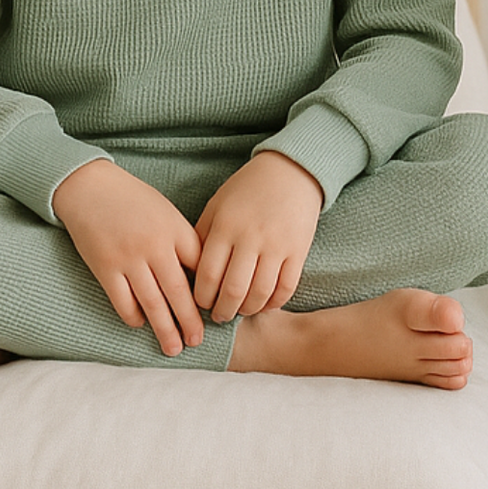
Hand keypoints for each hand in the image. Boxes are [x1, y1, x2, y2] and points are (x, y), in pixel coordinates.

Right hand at [53, 158, 204, 354]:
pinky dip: (133, 316)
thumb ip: (183, 241)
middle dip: (190, 320)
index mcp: (176, 230)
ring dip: (165, 328)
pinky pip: (122, 301)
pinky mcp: (105, 268)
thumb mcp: (166, 213)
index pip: (200, 268)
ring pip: (152, 303)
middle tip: (198, 342)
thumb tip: (200, 277)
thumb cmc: (133, 200)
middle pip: (179, 291)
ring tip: (174, 348)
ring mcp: (129, 258)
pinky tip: (141, 324)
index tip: (217, 310)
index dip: (210, 292)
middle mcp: (155, 246)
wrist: (91, 187)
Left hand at [193, 151, 323, 322]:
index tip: (200, 304)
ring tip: (240, 311)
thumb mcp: (217, 205)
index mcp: (226, 226)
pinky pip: (286, 288)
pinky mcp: (298, 250)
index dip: (201, 298)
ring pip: (259, 294)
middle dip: (222, 311)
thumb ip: (202, 236)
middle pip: (232, 290)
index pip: (207, 275)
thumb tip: (189, 272)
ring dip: (247, 310)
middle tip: (219, 316)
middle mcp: (250, 237)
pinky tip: (264, 304)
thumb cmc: (247, 190)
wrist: (290, 172)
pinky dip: (273, 303)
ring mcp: (277, 245)